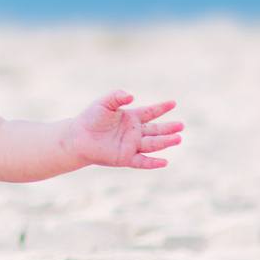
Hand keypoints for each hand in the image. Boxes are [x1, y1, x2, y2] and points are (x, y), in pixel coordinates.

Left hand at [62, 91, 183, 169]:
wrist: (77, 137)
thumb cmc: (91, 118)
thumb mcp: (104, 103)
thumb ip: (117, 97)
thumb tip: (131, 96)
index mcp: (131, 118)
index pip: (150, 112)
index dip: (162, 108)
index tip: (173, 103)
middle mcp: (135, 132)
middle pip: (156, 130)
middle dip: (169, 128)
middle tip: (181, 125)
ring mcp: (132, 146)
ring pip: (152, 144)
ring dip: (165, 142)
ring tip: (178, 138)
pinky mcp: (125, 158)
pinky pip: (142, 161)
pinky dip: (153, 163)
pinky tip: (165, 162)